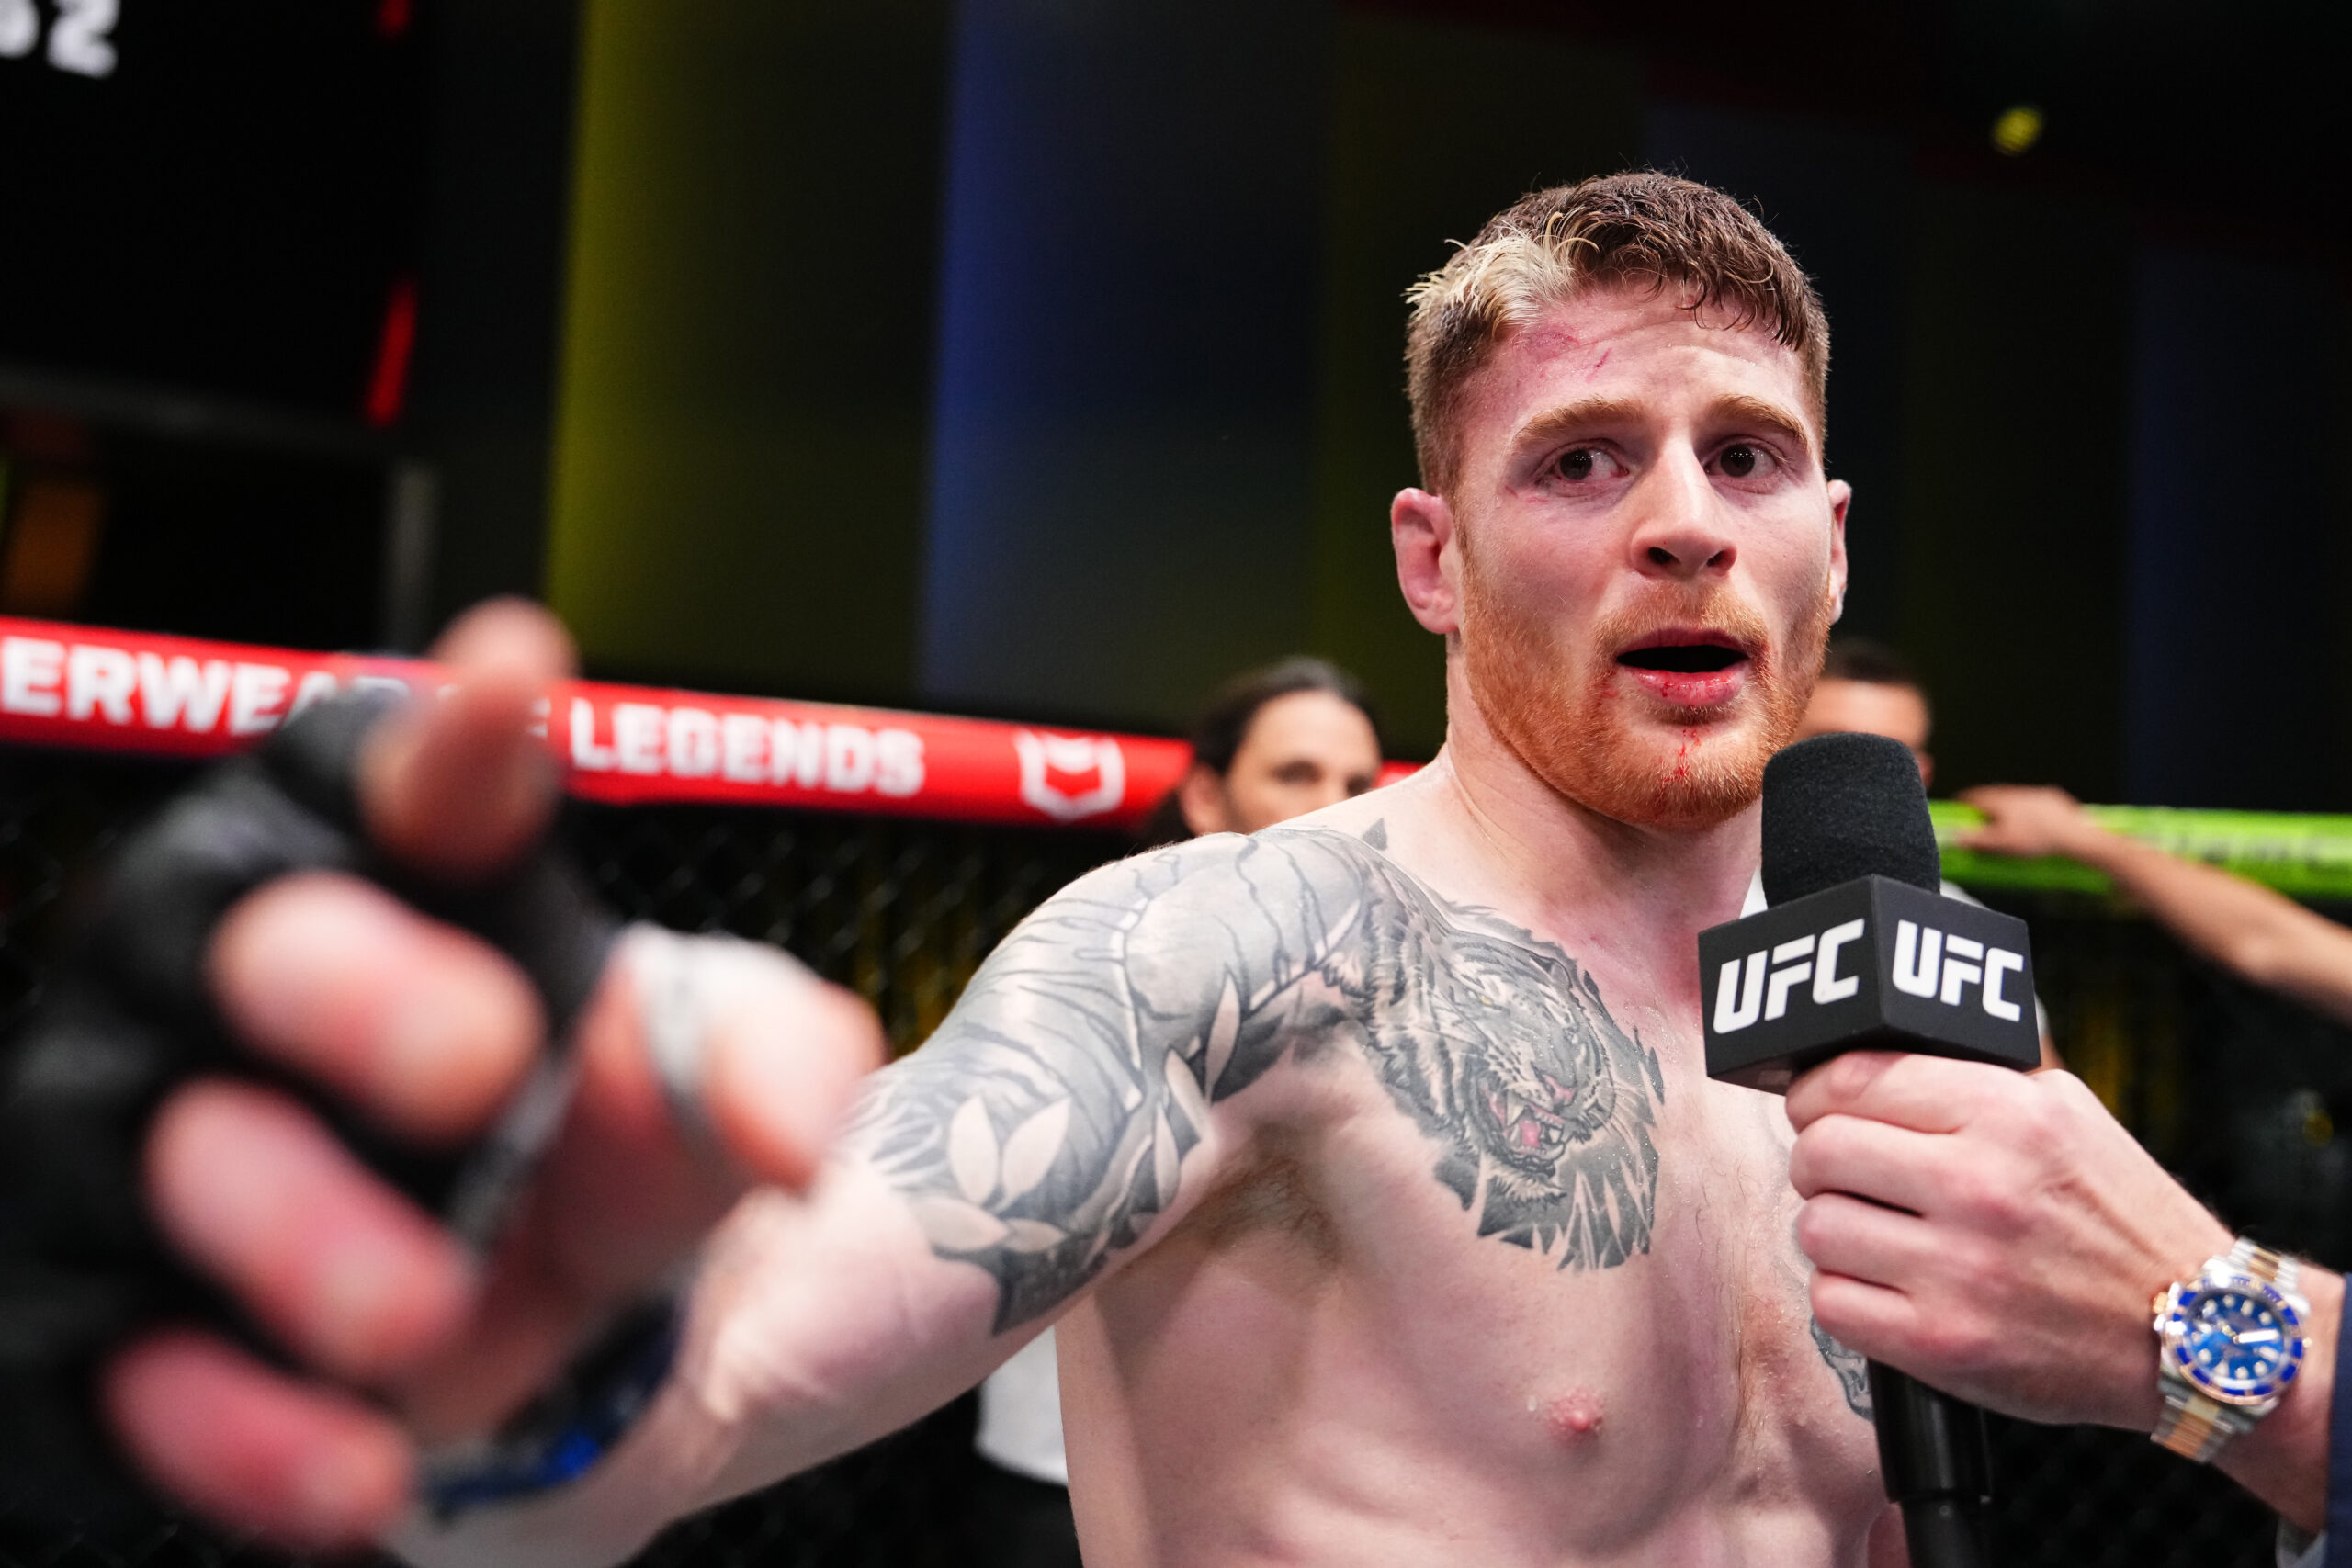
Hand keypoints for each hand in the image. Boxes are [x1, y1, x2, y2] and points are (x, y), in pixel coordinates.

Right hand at [102, 601, 883, 1548]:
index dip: (443, 741)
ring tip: (432, 1314)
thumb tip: (802, 1125)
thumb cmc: (622, 1146)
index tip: (519, 677)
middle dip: (347, 988)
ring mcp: (164, 1155)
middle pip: (244, 936)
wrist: (584, 1348)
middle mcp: (252, 986)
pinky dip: (238, 1430)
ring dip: (288, 1232)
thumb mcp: (718, 1089)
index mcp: (408, 877)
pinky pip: (123, 1378)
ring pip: (159, 1157)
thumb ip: (774, 1067)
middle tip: (485, 1057)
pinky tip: (362, 1469)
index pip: (399, 777)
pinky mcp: (121, 1332)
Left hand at [1785, 1051, 2227, 1429]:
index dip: (1815, 1094)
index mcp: (2007, 1113)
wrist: (2194, 1329)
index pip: (1849, 1079)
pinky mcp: (1944, 1345)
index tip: (1816, 1108)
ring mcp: (1960, 1270)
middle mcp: (1979, 1185)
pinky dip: (1847, 1296)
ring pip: (1816, 1227)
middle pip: (1818, 1151)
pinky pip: (1832, 1302)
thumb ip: (1964, 1081)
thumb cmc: (2115, 1214)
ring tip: (1877, 1235)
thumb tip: (1854, 1066)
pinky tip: (1888, 1286)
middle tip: (1843, 1176)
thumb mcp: (2062, 1111)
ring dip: (1834, 1232)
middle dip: (1818, 1162)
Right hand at [1956, 785, 2098, 860]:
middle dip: (1990, 804)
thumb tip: (1955, 836)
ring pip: (2018, 797)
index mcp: (2002, 802)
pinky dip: (2032, 810)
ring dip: (2012, 806)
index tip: (1961, 802)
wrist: (2073, 836)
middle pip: (1997, 795)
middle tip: (1985, 814)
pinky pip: (2038, 801)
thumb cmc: (2036, 839)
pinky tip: (2036, 821)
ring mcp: (2038, 794)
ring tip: (2011, 820)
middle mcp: (2019, 793)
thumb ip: (1976, 839)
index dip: (1966, 800)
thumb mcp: (2001, 843)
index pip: (1977, 796)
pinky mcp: (2054, 799)